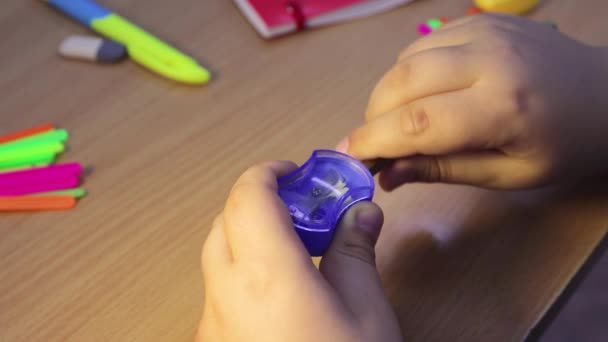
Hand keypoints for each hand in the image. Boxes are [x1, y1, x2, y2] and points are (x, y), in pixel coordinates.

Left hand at [197, 161, 400, 341]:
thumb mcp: (366, 312)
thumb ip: (355, 254)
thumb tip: (360, 213)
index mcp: (266, 276)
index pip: (248, 196)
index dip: (269, 172)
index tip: (296, 173)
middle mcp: (226, 296)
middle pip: (226, 222)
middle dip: (261, 204)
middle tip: (302, 211)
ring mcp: (212, 324)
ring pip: (217, 258)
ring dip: (248, 240)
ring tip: (295, 252)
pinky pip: (219, 293)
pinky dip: (243, 275)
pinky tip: (280, 294)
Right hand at [337, 13, 607, 189]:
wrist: (606, 94)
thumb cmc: (563, 146)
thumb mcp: (508, 175)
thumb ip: (443, 170)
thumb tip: (387, 174)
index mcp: (503, 107)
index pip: (416, 122)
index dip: (373, 141)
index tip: (348, 157)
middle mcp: (489, 59)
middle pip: (401, 82)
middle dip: (374, 117)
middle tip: (376, 144)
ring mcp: (484, 31)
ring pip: (406, 60)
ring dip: (388, 94)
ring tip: (400, 122)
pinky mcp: (480, 19)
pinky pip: (422, 44)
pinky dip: (408, 72)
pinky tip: (423, 93)